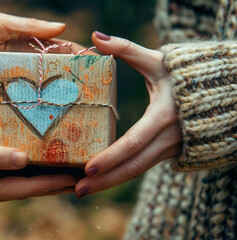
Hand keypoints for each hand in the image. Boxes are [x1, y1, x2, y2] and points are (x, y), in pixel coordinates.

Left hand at [0, 12, 85, 114]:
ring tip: (75, 115)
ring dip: (54, 105)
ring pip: (38, 99)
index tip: (95, 66)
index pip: (54, 52)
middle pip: (50, 78)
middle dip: (69, 85)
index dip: (74, 58)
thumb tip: (61, 28)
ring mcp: (10, 91)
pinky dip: (32, 119)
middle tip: (90, 97)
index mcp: (20, 48)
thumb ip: (24, 25)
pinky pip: (19, 115)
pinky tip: (47, 127)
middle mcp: (19, 70)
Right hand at [0, 129, 75, 211]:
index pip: (27, 187)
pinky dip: (11, 166)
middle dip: (50, 179)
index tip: (78, 177)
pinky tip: (19, 154)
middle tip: (74, 169)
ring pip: (11, 180)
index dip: (54, 182)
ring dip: (32, 172)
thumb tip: (25, 159)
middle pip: (23, 186)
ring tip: (54, 160)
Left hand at [75, 32, 180, 197]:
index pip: (134, 143)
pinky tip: (101, 180)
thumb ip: (127, 49)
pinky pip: (141, 168)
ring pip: (137, 172)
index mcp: (164, 116)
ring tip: (81, 190)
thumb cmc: (185, 74)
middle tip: (77, 190)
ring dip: (110, 183)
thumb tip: (95, 37)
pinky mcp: (168, 153)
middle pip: (133, 167)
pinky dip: (121, 176)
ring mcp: (170, 149)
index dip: (111, 157)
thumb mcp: (158, 61)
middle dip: (104, 181)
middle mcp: (168, 139)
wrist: (222, 92)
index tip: (87, 168)